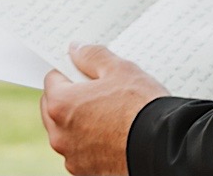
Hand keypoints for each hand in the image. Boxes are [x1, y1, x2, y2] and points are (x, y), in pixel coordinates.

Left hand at [41, 44, 169, 175]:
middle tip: (97, 91)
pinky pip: (82, 152)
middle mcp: (59, 134)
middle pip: (54, 108)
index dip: (70, 71)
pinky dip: (92, 143)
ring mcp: (72, 156)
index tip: (86, 71)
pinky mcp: (86, 171)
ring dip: (79, 122)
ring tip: (111, 114)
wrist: (160, 145)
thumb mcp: (121, 70)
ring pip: (67, 132)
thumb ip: (93, 56)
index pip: (52, 79)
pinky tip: (115, 135)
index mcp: (62, 104)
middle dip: (69, 98)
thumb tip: (77, 49)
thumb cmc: (140, 106)